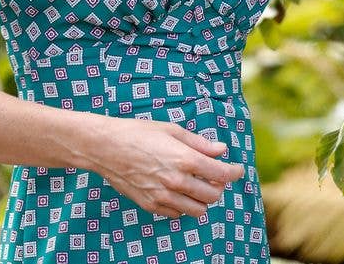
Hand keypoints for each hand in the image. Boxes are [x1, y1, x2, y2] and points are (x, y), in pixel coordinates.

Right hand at [87, 117, 244, 217]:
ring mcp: (163, 196)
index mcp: (185, 159)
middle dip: (219, 186)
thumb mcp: (172, 130)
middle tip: (215, 176)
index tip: (237, 170)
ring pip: (197, 210)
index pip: (221, 174)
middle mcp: (177, 181)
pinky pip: (177, 213)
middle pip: (212, 195)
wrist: (106, 147)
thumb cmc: (138, 133)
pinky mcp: (151, 205)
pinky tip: (178, 191)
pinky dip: (183, 205)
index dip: (235, 172)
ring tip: (197, 185)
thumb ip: (200, 143)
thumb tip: (221, 149)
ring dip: (203, 199)